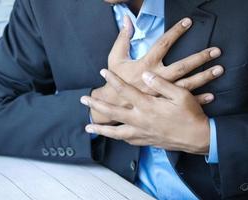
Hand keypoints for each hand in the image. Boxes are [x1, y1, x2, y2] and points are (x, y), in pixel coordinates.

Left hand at [82, 69, 211, 154]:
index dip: (113, 80)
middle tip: (84, 100)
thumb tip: (145, 75)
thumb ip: (161, 84)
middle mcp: (140, 120)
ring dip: (101, 129)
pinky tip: (113, 136)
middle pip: (113, 112)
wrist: (198, 138)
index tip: (103, 72)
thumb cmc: (190, 115)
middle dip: (96, 105)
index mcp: (148, 106)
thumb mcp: (180, 95)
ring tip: (89, 128)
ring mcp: (142, 133)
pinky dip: (117, 137)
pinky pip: (126, 140)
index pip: (126, 90)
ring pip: (115, 132)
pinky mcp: (146, 141)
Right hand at [90, 16, 222, 123]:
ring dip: (203, 77)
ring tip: (218, 70)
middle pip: (182, 66)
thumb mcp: (115, 58)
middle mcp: (156, 77)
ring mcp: (161, 92)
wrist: (112, 103)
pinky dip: (197, 98)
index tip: (188, 22)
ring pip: (186, 83)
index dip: (176, 31)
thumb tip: (127, 20)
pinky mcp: (162, 103)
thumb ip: (123, 38)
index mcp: (146, 64)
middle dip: (199, 57)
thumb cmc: (115, 80)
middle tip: (215, 51)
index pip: (164, 43)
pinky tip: (211, 95)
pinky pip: (181, 100)